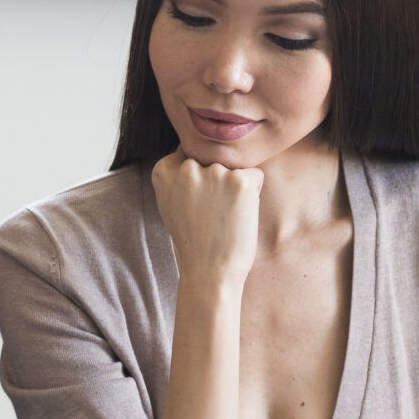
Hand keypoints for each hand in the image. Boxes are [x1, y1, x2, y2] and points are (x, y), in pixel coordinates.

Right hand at [151, 154, 260, 287]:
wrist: (209, 271)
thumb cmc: (194, 239)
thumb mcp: (171, 202)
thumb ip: (177, 174)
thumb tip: (194, 148)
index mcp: (163, 169)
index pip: (191, 153)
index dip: (199, 178)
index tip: (196, 203)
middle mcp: (186, 167)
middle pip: (213, 158)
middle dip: (217, 180)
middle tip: (212, 212)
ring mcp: (213, 172)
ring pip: (234, 167)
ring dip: (234, 187)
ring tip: (225, 215)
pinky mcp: (239, 181)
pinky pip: (254, 176)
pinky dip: (253, 193)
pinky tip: (239, 215)